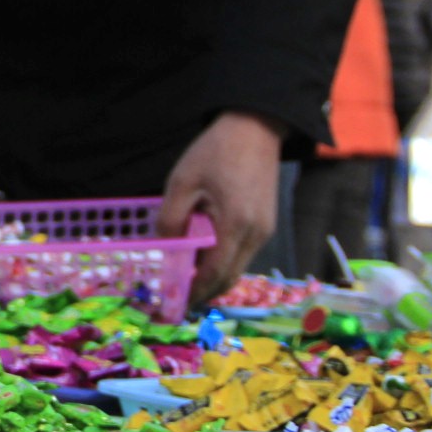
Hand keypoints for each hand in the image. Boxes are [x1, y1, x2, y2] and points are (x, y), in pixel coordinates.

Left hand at [157, 112, 285, 307]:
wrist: (255, 128)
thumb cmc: (215, 151)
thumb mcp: (183, 181)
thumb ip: (172, 219)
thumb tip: (165, 249)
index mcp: (235, 224)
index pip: (215, 273)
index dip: (195, 292)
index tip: (174, 303)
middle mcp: (256, 235)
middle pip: (229, 277)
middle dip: (203, 291)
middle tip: (177, 297)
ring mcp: (265, 231)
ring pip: (237, 267)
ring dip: (212, 276)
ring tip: (185, 277)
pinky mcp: (265, 225)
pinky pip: (242, 253)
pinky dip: (222, 261)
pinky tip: (202, 255)